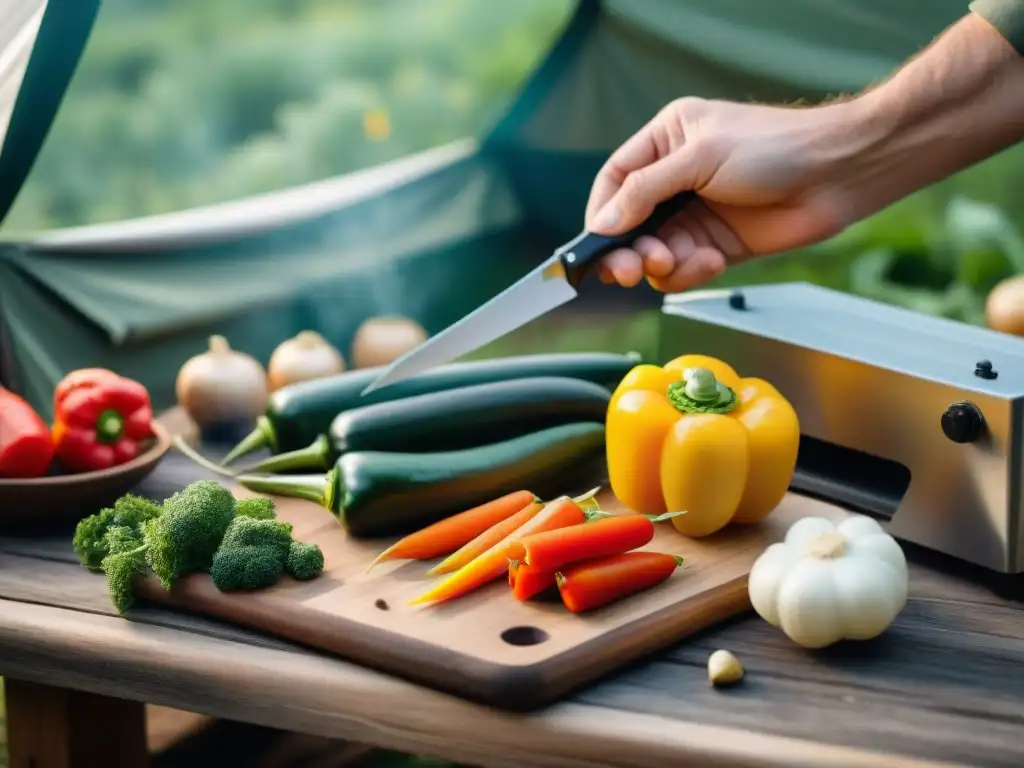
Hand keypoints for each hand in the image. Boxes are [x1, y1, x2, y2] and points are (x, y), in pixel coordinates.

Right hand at [585, 97, 864, 292]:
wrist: (838, 174)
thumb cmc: (776, 147)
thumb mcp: (700, 158)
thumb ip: (646, 191)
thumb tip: (604, 224)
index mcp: (667, 140)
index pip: (615, 181)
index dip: (602, 214)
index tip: (598, 243)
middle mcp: (676, 177)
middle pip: (629, 224)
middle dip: (626, 250)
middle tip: (628, 270)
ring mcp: (697, 213)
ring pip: (654, 252)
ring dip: (660, 264)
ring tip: (675, 261)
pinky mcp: (717, 245)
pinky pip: (684, 268)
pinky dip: (690, 272)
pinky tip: (712, 261)